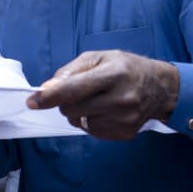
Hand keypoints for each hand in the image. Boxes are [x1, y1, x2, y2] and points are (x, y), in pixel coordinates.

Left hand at [26, 50, 179, 139]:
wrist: (160, 88)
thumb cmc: (125, 68)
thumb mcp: (98, 57)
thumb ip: (69, 71)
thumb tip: (46, 88)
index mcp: (114, 74)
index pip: (74, 89)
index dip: (49, 97)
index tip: (32, 101)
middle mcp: (121, 99)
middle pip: (71, 109)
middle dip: (65, 101)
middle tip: (79, 91)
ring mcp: (124, 119)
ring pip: (78, 122)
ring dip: (78, 112)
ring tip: (95, 99)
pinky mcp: (124, 134)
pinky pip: (91, 131)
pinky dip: (89, 121)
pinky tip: (104, 110)